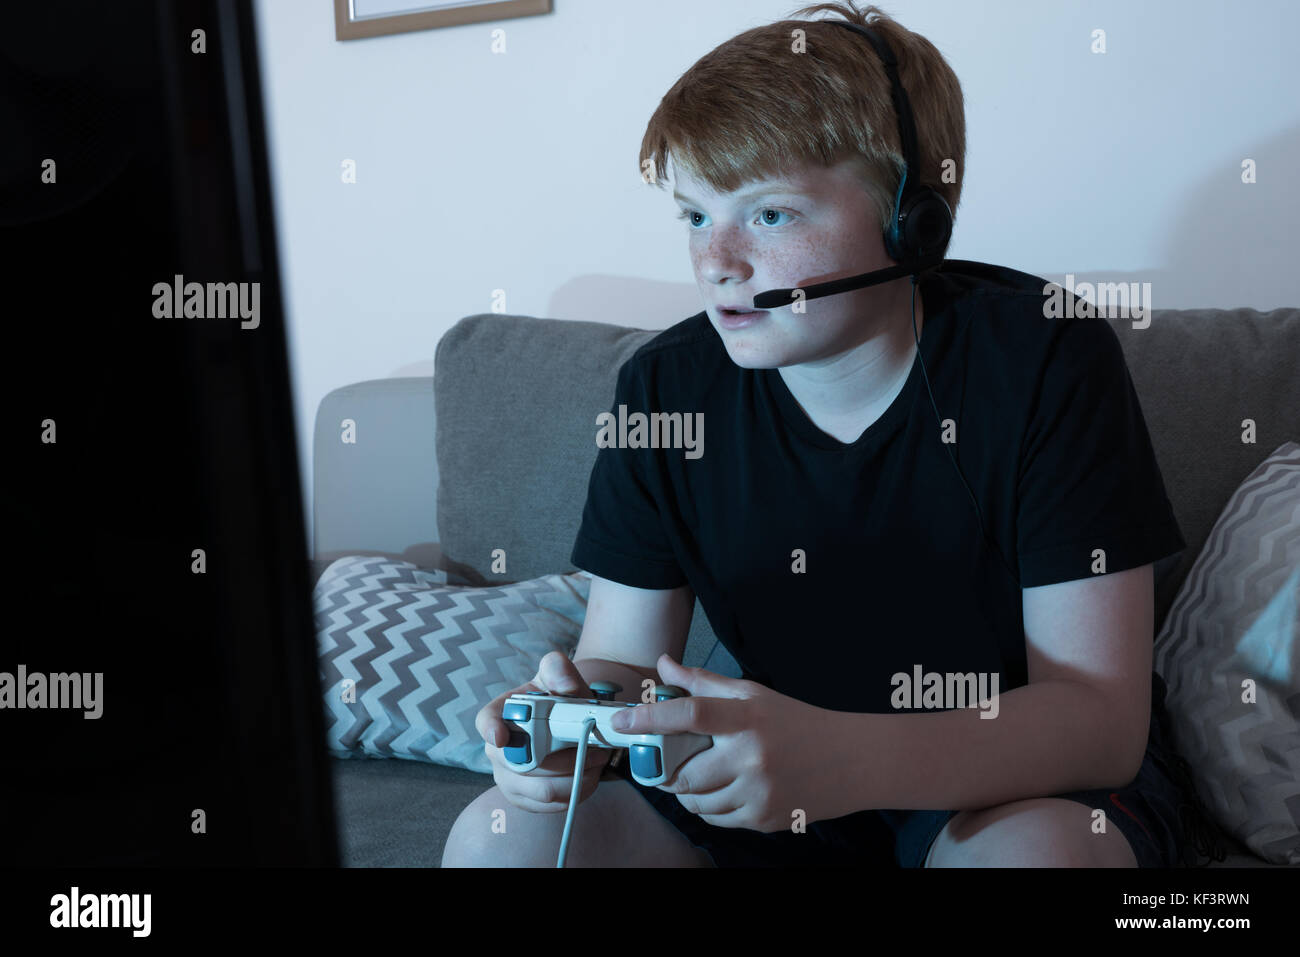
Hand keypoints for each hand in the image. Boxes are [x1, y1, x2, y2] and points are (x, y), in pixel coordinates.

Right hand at [476, 651, 611, 812]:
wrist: (569, 724)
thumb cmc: (559, 699)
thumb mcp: (560, 678)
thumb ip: (559, 670)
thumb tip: (562, 679)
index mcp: (501, 715)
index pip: (487, 721)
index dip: (490, 729)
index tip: (500, 736)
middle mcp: (498, 750)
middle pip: (523, 764)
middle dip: (565, 758)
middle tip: (595, 746)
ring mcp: (509, 779)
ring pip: (543, 790)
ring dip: (577, 777)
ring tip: (597, 759)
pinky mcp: (527, 801)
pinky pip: (554, 805)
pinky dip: (578, 791)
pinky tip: (589, 774)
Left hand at [610, 654, 846, 832]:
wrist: (853, 760)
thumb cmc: (797, 722)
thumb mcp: (753, 695)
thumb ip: (704, 682)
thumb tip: (664, 665)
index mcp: (746, 717)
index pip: (691, 713)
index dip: (651, 718)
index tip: (622, 722)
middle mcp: (751, 757)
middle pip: (685, 775)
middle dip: (669, 773)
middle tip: (668, 762)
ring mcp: (759, 792)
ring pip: (698, 804)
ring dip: (689, 793)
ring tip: (703, 774)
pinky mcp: (765, 819)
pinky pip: (719, 820)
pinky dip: (713, 808)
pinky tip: (727, 790)